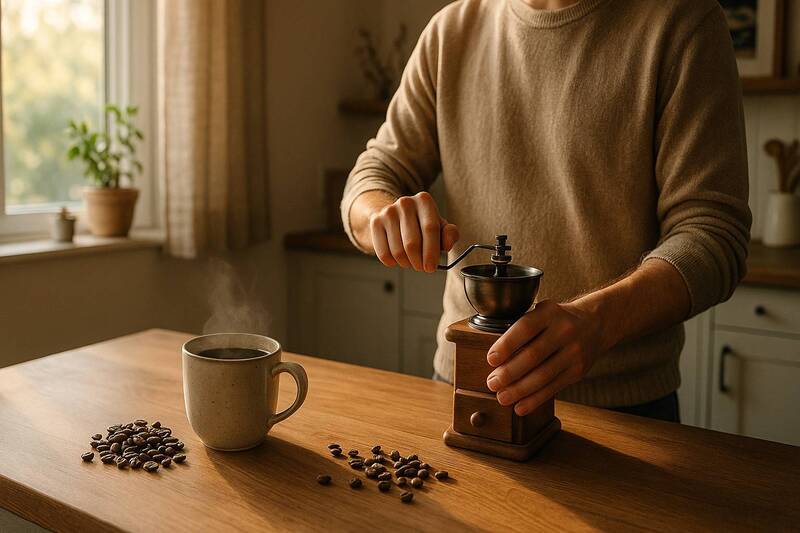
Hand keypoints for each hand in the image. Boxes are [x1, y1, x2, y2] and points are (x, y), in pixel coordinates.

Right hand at [369, 191, 458, 271]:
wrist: (395, 216)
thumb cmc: (422, 225)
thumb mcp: (440, 226)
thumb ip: (450, 234)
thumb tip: (447, 244)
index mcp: (424, 200)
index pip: (430, 229)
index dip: (431, 252)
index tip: (431, 268)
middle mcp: (405, 203)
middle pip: (412, 243)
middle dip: (418, 262)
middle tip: (422, 268)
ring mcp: (388, 212)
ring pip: (397, 251)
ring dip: (406, 263)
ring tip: (411, 261)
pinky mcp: (375, 222)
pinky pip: (384, 253)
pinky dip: (393, 263)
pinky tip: (398, 259)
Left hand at [485, 300, 607, 415]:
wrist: (595, 324)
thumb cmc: (556, 320)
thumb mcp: (542, 312)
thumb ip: (522, 327)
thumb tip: (495, 358)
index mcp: (549, 313)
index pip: (525, 328)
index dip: (506, 345)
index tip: (491, 360)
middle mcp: (564, 331)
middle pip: (533, 355)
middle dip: (509, 373)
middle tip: (492, 383)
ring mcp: (574, 352)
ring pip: (543, 376)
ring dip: (519, 390)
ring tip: (502, 397)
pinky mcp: (578, 370)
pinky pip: (553, 388)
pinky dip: (535, 400)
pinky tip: (520, 407)